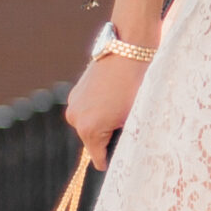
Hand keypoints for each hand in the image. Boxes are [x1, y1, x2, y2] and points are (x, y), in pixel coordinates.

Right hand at [63, 47, 142, 167]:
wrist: (128, 50)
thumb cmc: (137, 86)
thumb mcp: (135, 117)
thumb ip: (125, 138)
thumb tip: (125, 151)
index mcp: (89, 130)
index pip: (99, 159)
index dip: (113, 160)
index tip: (124, 159)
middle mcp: (75, 119)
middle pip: (93, 143)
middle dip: (109, 138)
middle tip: (128, 125)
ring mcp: (73, 104)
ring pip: (90, 126)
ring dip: (103, 124)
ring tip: (121, 109)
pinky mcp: (75, 93)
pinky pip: (87, 111)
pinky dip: (99, 110)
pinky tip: (114, 99)